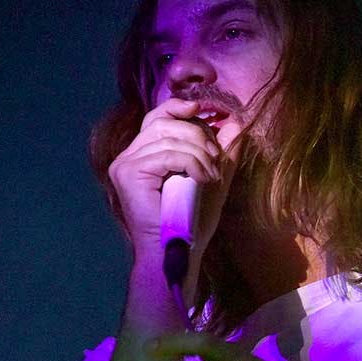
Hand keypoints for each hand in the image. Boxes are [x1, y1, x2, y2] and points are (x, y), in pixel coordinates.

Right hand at [108, 98, 237, 255]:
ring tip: (212, 175)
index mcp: (143, 155)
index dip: (180, 108)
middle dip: (198, 134)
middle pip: (164, 122)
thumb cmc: (191, 222)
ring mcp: (124, 164)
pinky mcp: (128, 174)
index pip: (158, 117)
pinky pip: (166, 154)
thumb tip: (236, 121)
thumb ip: (223, 152)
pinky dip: (191, 163)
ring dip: (199, 153)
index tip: (206, 110)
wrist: (178, 252)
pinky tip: (203, 179)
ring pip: (168, 137)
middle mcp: (129, 156)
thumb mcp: (213, 179)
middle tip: (216, 158)